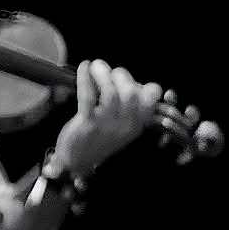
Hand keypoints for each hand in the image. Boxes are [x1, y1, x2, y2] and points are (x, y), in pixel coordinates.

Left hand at [53, 59, 163, 175]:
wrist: (76, 163)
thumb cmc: (98, 139)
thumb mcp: (121, 126)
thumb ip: (127, 106)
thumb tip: (125, 79)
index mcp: (136, 124)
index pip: (152, 100)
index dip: (145, 86)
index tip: (132, 82)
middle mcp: (125, 125)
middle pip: (131, 92)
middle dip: (121, 75)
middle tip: (110, 73)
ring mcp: (106, 125)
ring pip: (110, 93)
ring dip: (103, 74)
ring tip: (96, 66)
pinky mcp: (87, 123)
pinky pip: (88, 96)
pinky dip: (85, 78)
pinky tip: (84, 68)